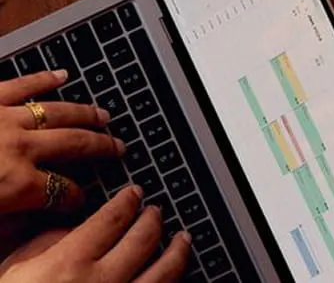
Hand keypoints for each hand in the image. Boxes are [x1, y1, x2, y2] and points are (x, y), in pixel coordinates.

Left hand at [0, 71, 123, 213]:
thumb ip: (7, 227)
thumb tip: (32, 225)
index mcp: (14, 183)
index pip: (60, 192)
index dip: (75, 198)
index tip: (81, 201)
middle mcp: (18, 146)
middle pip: (72, 145)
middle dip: (100, 147)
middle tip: (117, 148)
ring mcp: (5, 118)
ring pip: (56, 112)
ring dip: (84, 114)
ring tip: (103, 115)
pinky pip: (22, 85)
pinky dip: (44, 79)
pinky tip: (61, 75)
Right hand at [0, 184, 189, 281]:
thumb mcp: (14, 273)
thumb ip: (46, 244)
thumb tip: (76, 227)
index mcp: (69, 265)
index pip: (112, 217)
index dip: (128, 200)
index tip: (134, 193)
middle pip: (143, 239)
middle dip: (154, 219)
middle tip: (156, 211)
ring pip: (164, 274)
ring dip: (178, 251)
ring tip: (183, 239)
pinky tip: (174, 278)